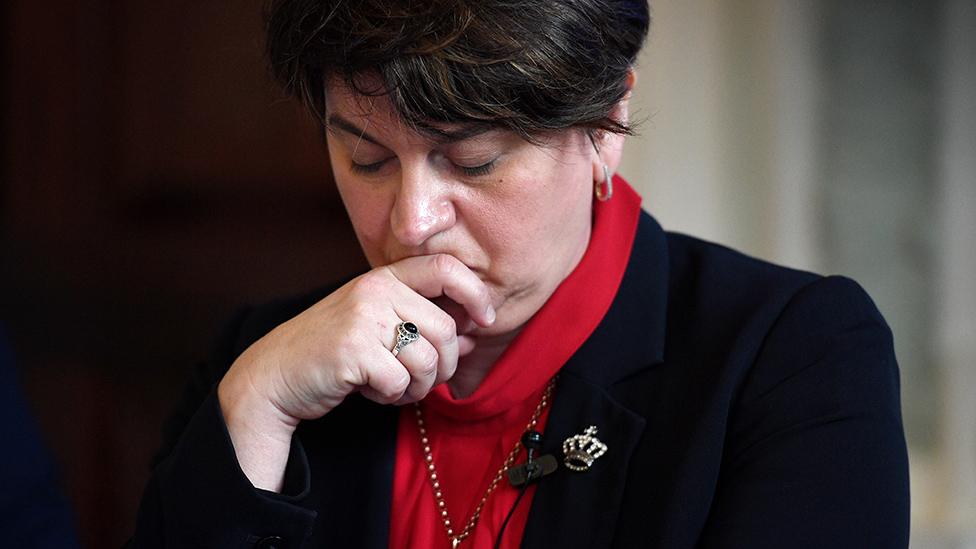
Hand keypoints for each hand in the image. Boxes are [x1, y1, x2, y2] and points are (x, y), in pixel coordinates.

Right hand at [217, 254, 494, 490]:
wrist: (275, 375)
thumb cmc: (332, 351)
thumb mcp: (377, 327)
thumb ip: (422, 326)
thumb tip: (472, 339)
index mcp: (383, 277)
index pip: (445, 267)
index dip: (476, 292)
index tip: (486, 320)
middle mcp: (374, 290)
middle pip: (446, 329)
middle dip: (443, 365)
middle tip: (421, 381)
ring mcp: (362, 318)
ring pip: (427, 359)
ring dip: (417, 387)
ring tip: (393, 387)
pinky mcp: (353, 350)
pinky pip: (400, 382)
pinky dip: (392, 397)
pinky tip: (371, 391)